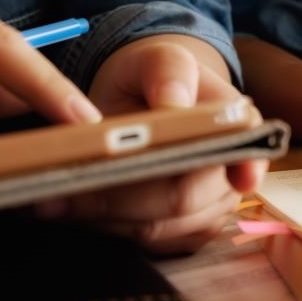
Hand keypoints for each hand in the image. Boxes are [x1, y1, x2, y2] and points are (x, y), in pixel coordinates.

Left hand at [38, 34, 266, 253]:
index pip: (245, 152)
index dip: (242, 168)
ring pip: (158, 228)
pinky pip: (146, 243)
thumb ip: (169, 70)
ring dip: (106, 216)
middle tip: (65, 185)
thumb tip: (174, 104)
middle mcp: (232, 172)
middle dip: (122, 195)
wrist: (141, 102)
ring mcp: (210, 208)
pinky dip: (109, 228)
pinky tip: (79, 208)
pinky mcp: (183, 232)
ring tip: (56, 196)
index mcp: (238, 125)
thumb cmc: (152, 79)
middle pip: (183, 200)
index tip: (232, 177)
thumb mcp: (157, 58)